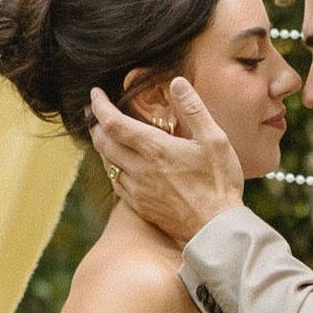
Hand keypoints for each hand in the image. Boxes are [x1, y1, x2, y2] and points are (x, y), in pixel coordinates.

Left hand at [89, 80, 243, 241]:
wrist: (216, 229)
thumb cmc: (219, 183)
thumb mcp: (214, 140)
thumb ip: (193, 109)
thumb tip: (177, 83)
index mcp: (155, 149)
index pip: (113, 123)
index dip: (100, 106)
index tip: (95, 94)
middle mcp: (140, 169)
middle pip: (102, 143)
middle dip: (94, 124)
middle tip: (93, 112)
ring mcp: (137, 191)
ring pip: (106, 164)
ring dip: (101, 147)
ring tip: (104, 135)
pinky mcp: (140, 207)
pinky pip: (116, 184)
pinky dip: (112, 169)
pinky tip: (118, 166)